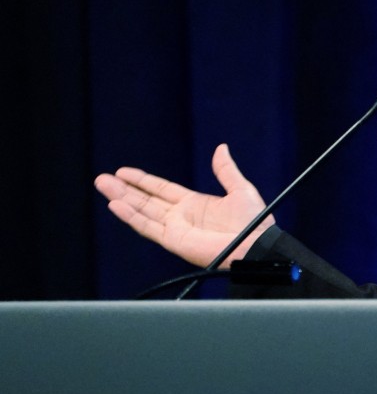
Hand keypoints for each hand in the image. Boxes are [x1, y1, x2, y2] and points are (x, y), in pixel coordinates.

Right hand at [94, 143, 271, 267]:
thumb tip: (221, 148)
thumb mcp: (240, 189)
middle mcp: (181, 216)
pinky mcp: (174, 240)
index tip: (124, 172)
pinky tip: (116, 205)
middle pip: (146, 199)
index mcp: (195, 204)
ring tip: (103, 186)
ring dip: (122, 199)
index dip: (142, 180)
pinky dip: (131, 216)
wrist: (256, 245)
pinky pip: (148, 227)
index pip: (161, 189)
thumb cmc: (254, 222)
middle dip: (124, 189)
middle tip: (103, 178)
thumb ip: (226, 170)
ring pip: (142, 211)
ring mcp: (175, 228)